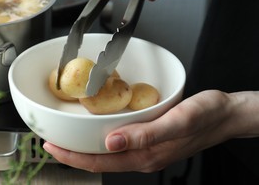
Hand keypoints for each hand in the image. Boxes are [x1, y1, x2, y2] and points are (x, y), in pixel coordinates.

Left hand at [43, 90, 258, 171]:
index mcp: (145, 155)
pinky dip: (99, 137)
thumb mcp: (177, 121)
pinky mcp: (149, 138)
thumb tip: (111, 143)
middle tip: (50, 142)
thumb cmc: (205, 116)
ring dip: (83, 146)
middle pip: (98, 159)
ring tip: (65, 137)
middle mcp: (141, 155)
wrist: (225, 114)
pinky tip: (94, 129)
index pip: (100, 161)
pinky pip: (117, 142)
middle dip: (72, 153)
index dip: (73, 156)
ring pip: (106, 152)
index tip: (52, 147)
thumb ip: (144, 135)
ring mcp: (145, 148)